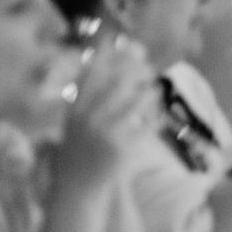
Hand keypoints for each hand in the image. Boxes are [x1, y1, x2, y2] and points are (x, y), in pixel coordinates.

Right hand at [55, 36, 156, 189]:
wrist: (77, 189)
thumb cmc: (78, 155)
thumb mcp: (72, 127)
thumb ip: (83, 103)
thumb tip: (96, 73)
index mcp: (74, 112)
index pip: (89, 77)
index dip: (103, 57)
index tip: (116, 42)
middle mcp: (88, 120)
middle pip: (116, 85)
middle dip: (134, 71)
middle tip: (147, 65)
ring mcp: (105, 134)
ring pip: (134, 103)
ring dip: (148, 92)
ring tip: (155, 88)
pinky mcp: (122, 148)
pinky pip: (145, 126)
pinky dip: (154, 118)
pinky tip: (159, 114)